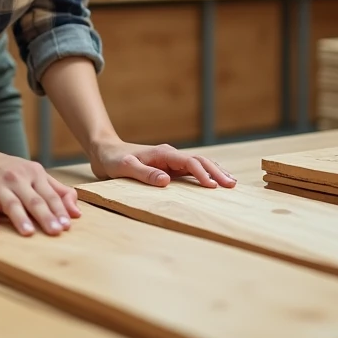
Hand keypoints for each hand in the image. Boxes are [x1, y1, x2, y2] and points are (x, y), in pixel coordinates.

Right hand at [0, 147, 80, 235]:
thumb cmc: (8, 170)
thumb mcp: (34, 174)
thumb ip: (57, 190)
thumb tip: (76, 211)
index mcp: (33, 174)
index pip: (50, 195)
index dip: (59, 210)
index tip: (68, 225)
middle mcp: (17, 179)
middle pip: (34, 200)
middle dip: (46, 216)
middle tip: (56, 232)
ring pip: (12, 203)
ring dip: (20, 218)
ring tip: (28, 232)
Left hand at [89, 139, 236, 188]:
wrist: (105, 151)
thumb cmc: (113, 160)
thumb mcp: (124, 168)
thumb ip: (144, 173)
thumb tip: (167, 180)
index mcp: (162, 154)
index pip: (188, 162)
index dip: (202, 174)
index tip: (213, 186)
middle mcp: (170, 155)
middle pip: (199, 161)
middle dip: (216, 172)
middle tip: (232, 185)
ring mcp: (171, 161)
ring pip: (198, 164)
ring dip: (214, 172)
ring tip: (231, 183)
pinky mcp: (169, 167)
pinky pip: (191, 170)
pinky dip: (205, 174)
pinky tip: (214, 181)